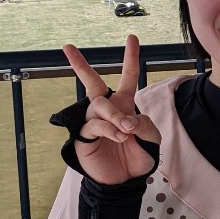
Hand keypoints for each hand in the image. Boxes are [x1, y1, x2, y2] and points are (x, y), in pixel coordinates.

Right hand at [62, 34, 160, 184]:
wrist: (127, 181)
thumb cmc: (139, 156)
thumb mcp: (151, 137)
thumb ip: (143, 123)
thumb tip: (127, 118)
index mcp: (125, 105)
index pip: (128, 77)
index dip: (131, 58)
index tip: (132, 37)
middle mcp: (107, 110)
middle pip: (92, 83)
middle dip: (79, 65)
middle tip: (68, 48)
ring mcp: (93, 122)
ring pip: (99, 106)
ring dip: (115, 116)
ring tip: (126, 131)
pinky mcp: (84, 137)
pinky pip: (94, 125)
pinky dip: (109, 129)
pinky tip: (119, 137)